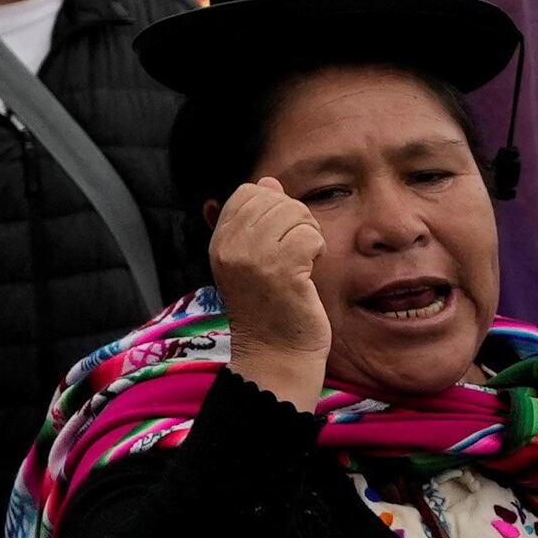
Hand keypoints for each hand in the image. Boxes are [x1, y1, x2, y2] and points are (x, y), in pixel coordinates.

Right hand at [208, 175, 328, 403]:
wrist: (275, 354)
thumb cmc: (271, 309)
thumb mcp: (253, 260)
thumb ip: (257, 222)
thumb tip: (270, 182)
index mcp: (219, 242)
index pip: (248, 192)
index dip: (273, 207)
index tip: (280, 238)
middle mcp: (230, 247)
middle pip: (273, 199)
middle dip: (295, 219)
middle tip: (297, 252)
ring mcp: (253, 259)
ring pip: (293, 212)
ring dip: (308, 234)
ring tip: (303, 262)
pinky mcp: (281, 271)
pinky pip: (309, 235)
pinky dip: (317, 249)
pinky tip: (309, 271)